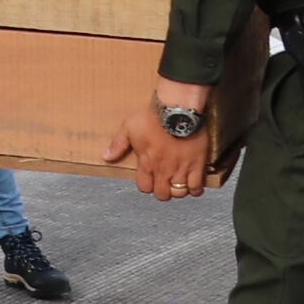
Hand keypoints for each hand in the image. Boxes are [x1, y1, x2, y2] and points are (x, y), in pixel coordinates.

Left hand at [105, 75, 216, 199]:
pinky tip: (193, 183)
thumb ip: (118, 144)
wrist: (177, 109)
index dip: (146, 185)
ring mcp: (181, 169)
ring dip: (178, 190)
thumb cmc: (152, 117)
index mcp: (147, 163)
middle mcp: (163, 170)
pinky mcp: (198, 165)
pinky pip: (198, 187)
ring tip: (178, 182)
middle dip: (162, 191)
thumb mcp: (129, 127)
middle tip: (164, 182)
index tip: (149, 179)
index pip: (145, 187)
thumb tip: (106, 157)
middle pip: (163, 194)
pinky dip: (196, 189)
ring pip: (180, 193)